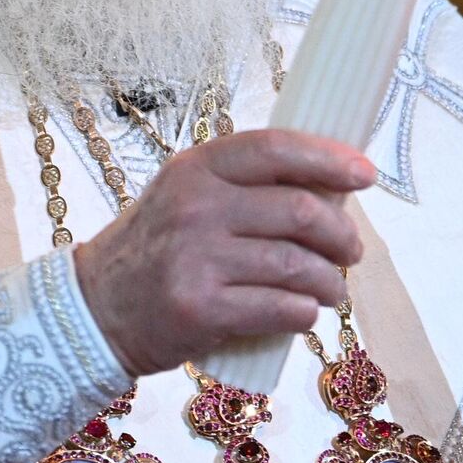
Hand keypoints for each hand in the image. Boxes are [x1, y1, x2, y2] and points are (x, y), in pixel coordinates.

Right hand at [73, 129, 371, 375]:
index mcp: (196, 169)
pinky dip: (306, 313)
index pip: (275, 149)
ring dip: (330, 282)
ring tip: (332, 288)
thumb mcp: (185, 196)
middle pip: (299, 210)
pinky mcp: (201, 310)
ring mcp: (197, 260)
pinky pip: (280, 309)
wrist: (97, 308)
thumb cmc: (155, 248)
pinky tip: (305, 313)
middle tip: (351, 250)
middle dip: (341, 234)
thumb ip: (243, 185)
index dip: (328, 158)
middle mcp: (196, 208)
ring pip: (298, 266)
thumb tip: (329, 188)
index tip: (364, 174)